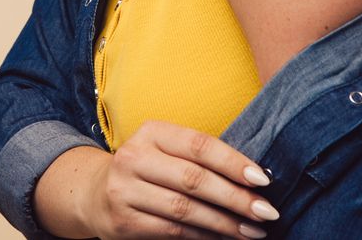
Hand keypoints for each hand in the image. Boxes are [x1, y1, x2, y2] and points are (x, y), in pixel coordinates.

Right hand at [83, 120, 279, 238]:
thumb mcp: (166, 150)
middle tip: (266, 211)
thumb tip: (254, 178)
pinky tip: (224, 237)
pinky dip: (203, 236)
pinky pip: (173, 231)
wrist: (95, 192)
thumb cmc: (148, 169)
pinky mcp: (123, 222)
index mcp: (152, 132)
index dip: (233, 163)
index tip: (263, 181)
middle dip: (236, 198)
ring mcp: (125, 191)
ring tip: (252, 231)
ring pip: (185, 210)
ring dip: (225, 223)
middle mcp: (134, 157)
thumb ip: (200, 158)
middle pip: (194, 180)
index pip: (199, 145)